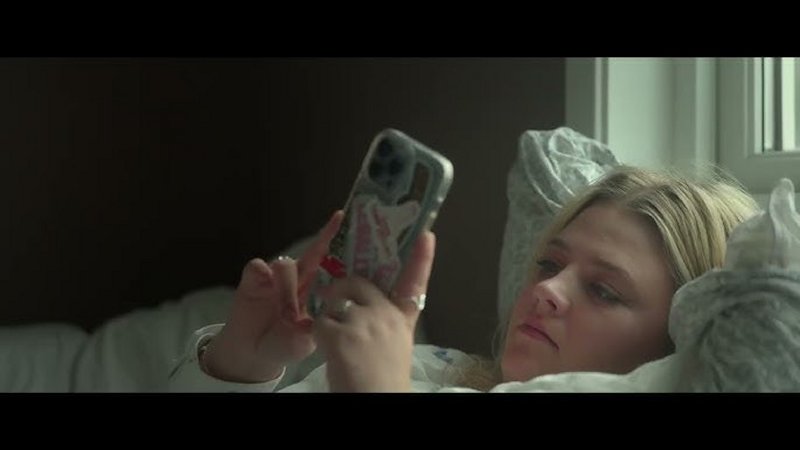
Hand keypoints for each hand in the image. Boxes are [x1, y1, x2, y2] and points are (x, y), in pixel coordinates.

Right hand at [202, 210, 343, 382]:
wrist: (252, 354)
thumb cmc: (282, 345)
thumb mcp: (302, 344)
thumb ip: (309, 331)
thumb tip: (308, 320)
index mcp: (313, 290)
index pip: (327, 261)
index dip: (333, 240)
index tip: (341, 216)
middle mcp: (296, 279)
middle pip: (311, 254)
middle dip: (324, 239)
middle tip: (329, 242)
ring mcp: (273, 278)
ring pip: (285, 265)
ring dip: (287, 290)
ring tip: (286, 316)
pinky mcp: (252, 280)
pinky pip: (257, 267)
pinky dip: (261, 276)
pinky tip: (262, 289)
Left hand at [313, 231, 435, 391]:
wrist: (376, 400)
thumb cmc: (383, 380)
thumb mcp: (395, 345)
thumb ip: (384, 321)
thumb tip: (363, 303)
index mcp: (402, 320)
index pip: (416, 283)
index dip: (422, 258)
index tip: (427, 235)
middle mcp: (386, 316)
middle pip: (357, 284)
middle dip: (342, 293)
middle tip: (339, 316)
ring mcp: (365, 322)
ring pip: (334, 301)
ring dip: (329, 318)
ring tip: (338, 344)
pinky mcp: (343, 334)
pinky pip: (321, 322)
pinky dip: (319, 337)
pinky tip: (331, 353)